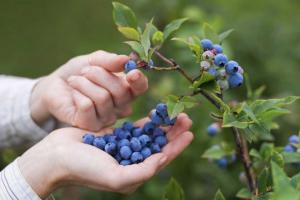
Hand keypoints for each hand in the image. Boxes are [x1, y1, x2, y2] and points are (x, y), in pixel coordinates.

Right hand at [18, 114, 192, 197]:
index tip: (190, 133)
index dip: (177, 147)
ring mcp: (123, 148)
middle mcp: (131, 162)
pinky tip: (156, 114)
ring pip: (149, 135)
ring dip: (162, 125)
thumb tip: (162, 159)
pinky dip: (146, 122)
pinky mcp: (115, 136)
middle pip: (158, 145)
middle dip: (173, 133)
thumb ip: (142, 172)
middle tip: (186, 118)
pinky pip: (135, 128)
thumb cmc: (84, 169)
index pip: (161, 159)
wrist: (57, 156)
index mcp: (133, 174)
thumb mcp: (115, 177)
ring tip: (175, 114)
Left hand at [30, 50, 147, 130]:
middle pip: (120, 91)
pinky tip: (73, 94)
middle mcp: (120, 107)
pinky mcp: (90, 125)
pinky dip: (77, 94)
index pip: (141, 88)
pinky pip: (87, 106)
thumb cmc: (78, 73)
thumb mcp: (94, 60)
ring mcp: (106, 118)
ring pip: (103, 98)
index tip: (131, 72)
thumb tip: (127, 60)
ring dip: (84, 83)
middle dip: (99, 74)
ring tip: (75, 81)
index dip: (139, 81)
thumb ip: (110, 60)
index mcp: (126, 90)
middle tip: (85, 71)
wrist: (55, 86)